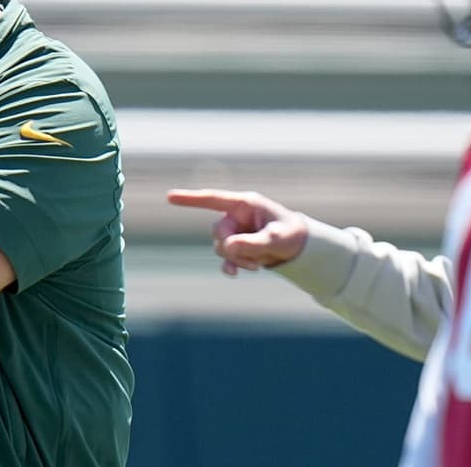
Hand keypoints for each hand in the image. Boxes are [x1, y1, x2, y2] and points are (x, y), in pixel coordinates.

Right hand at [166, 188, 308, 276]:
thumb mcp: (276, 239)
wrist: (301, 248)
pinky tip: (234, 274)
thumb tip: (226, 248)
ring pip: (221, 247)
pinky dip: (230, 266)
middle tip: (252, 260)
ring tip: (257, 266)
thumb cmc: (292, 234)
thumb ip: (252, 243)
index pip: (212, 199)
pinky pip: (225, 258)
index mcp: (244, 204)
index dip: (190, 199)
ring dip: (236, 259)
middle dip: (231, 248)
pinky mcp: (237, 247)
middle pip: (217, 232)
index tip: (169, 196)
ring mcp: (235, 232)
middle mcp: (236, 216)